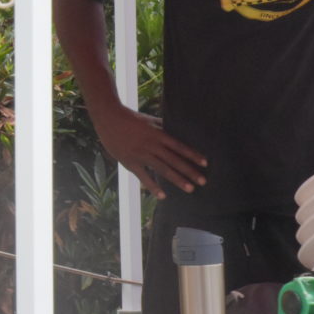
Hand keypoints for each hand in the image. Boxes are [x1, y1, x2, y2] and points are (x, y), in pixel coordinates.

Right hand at [89, 105, 207, 199]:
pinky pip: (143, 176)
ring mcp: (141, 154)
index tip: (205, 163)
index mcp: (158, 134)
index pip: (179, 146)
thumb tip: (175, 129)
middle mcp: (152, 145)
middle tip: (203, 181)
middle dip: (190, 171)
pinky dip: (153, 186)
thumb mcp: (148, 120)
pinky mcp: (130, 162)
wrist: (108, 118)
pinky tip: (162, 196)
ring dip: (177, 179)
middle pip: (174, 160)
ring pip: (163, 169)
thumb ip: (161, 126)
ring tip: (190, 189)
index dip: (192, 154)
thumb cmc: (129, 117)